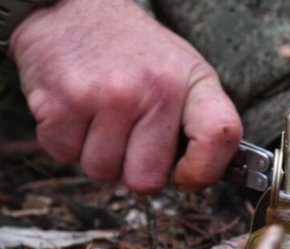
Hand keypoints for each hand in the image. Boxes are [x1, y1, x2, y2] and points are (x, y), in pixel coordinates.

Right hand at [10, 0, 241, 193]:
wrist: (75, 7)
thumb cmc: (136, 52)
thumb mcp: (185, 73)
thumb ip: (201, 122)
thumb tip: (200, 177)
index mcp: (193, 82)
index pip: (219, 137)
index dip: (204, 171)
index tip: (186, 176)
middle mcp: (153, 89)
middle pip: (146, 180)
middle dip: (135, 168)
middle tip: (130, 136)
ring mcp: (106, 96)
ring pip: (102, 171)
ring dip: (98, 154)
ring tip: (101, 117)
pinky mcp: (60, 102)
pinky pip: (64, 154)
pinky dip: (66, 140)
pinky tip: (76, 110)